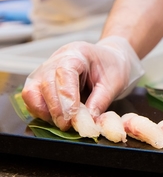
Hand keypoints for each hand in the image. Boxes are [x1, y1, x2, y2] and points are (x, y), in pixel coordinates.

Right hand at [21, 36, 143, 130]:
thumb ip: (100, 102)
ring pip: (32, 92)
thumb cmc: (112, 67)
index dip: (66, 97)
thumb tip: (88, 122)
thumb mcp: (114, 83)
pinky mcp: (41, 82)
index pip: (64, 73)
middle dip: (54, 108)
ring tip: (63, 122)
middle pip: (45, 83)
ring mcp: (45, 70)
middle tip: (66, 125)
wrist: (109, 59)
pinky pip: (32, 98)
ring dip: (44, 111)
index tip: (71, 117)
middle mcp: (57, 60)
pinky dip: (41, 111)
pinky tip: (57, 117)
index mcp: (77, 54)